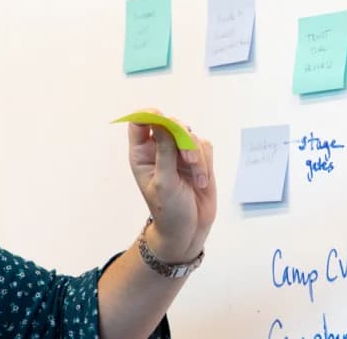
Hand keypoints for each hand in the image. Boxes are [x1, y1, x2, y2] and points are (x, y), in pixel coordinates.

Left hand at [128, 109, 216, 262]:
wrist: (188, 230)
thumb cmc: (168, 210)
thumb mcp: (163, 182)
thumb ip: (164, 151)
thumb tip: (162, 122)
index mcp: (142, 154)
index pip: (140, 123)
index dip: (149, 115)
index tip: (161, 118)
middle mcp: (159, 149)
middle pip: (170, 124)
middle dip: (183, 138)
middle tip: (189, 160)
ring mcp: (179, 153)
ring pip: (191, 136)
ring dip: (197, 157)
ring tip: (198, 181)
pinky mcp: (198, 159)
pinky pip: (205, 147)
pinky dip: (206, 163)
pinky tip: (202, 181)